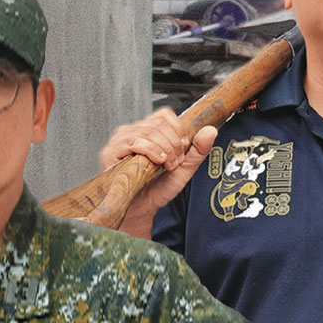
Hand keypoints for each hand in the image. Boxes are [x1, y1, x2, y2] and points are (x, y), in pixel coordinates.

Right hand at [92, 109, 208, 226]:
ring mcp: (121, 139)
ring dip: (165, 150)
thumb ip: (198, 150)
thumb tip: (210, 130)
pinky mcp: (111, 151)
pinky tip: (157, 162)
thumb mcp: (185, 168)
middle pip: (159, 123)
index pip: (165, 115)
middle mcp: (133, 131)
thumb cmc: (159, 187)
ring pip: (149, 131)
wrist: (144, 207)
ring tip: (166, 165)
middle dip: (174, 144)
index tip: (182, 149)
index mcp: (148, 130)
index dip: (178, 131)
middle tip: (174, 162)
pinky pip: (134, 141)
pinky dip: (151, 151)